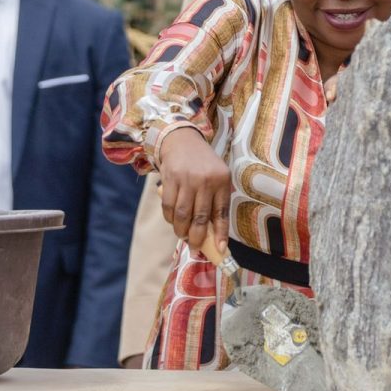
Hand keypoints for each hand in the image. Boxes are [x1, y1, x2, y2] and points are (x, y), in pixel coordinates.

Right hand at [157, 127, 230, 251]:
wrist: (183, 141)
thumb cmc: (204, 165)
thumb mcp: (217, 178)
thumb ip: (216, 202)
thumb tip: (213, 234)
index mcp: (222, 181)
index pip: (222, 213)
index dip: (220, 234)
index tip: (220, 250)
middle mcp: (206, 180)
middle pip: (200, 218)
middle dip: (197, 238)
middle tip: (195, 247)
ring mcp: (187, 179)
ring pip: (182, 215)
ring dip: (181, 230)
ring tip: (183, 235)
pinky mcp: (170, 178)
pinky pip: (168, 206)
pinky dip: (170, 219)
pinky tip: (173, 221)